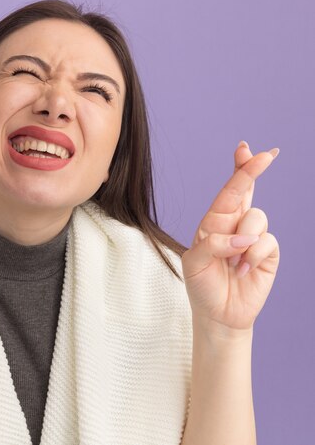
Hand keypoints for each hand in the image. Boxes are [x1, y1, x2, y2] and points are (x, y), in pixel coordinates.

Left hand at [181, 141, 279, 334]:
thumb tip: (243, 237)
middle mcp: (234, 225)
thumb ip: (214, 245)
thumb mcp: (195, 263)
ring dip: (243, 241)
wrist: (218, 314)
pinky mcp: (268, 253)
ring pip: (257, 218)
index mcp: (213, 222)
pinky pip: (266, 242)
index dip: (238, 169)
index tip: (245, 148)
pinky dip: (252, 256)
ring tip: (232, 264)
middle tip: (266, 155)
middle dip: (253, 170)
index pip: (227, 191)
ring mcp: (253, 237)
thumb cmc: (201, 285)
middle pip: (247, 190)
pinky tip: (243, 271)